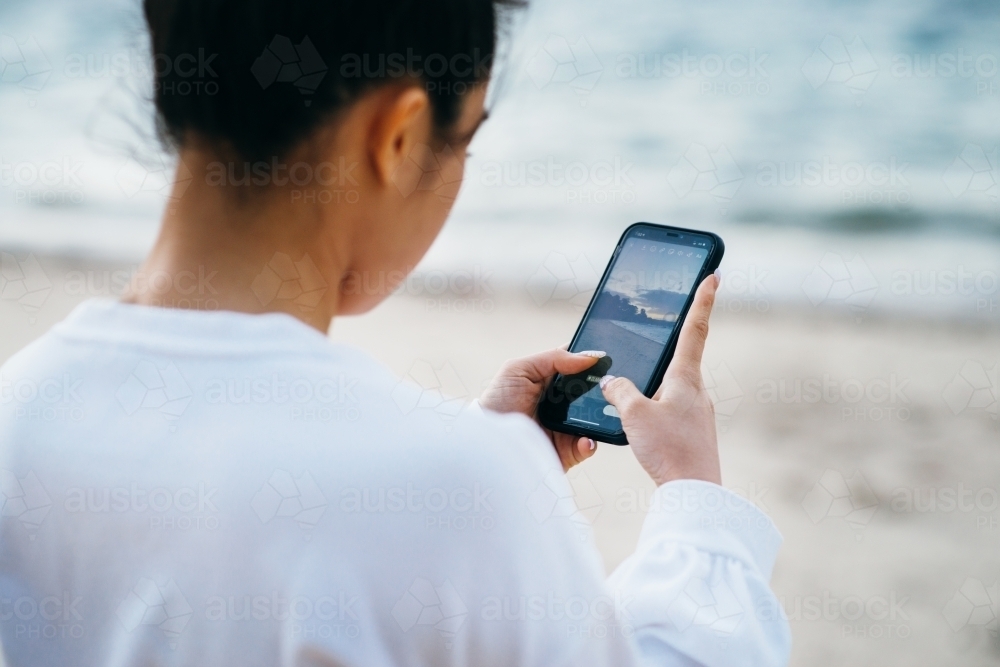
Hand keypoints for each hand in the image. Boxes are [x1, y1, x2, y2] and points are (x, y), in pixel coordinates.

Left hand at [479, 348, 605, 470]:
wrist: (486, 440)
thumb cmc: (498, 401)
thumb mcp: (519, 369)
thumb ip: (553, 358)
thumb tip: (589, 356)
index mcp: (552, 382)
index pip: (580, 369)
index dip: (593, 364)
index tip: (605, 360)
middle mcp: (562, 404)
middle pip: (592, 393)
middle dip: (603, 390)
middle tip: (609, 386)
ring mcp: (566, 427)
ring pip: (594, 420)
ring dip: (600, 416)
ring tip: (601, 412)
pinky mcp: (566, 450)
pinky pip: (586, 446)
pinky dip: (589, 443)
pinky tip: (584, 438)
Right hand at [599, 273, 720, 485]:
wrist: (694, 493)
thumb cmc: (669, 449)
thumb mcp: (633, 414)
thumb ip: (620, 391)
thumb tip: (613, 381)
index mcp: (686, 377)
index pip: (695, 328)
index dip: (702, 300)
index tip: (713, 275)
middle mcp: (697, 391)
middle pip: (680, 358)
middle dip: (667, 347)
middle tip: (661, 329)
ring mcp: (697, 413)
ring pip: (670, 388)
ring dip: (654, 387)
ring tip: (632, 399)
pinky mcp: (693, 433)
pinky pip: (669, 411)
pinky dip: (653, 409)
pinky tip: (641, 427)